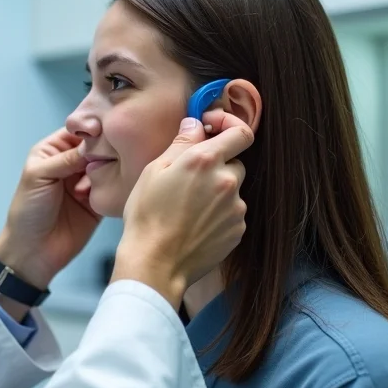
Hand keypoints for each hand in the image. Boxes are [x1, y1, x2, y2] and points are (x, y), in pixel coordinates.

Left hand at [0, 128, 100, 290]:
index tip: (108, 130)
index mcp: (53, 152)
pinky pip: (113, 188)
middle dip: (104, 151)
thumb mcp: (40, 176)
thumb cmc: (27, 211)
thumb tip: (94, 144)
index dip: (92, 130)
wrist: (33, 252)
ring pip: (107, 166)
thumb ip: (66, 158)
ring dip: (108, 170)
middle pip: (96, 148)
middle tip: (109, 156)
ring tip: (100, 180)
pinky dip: (115, 186)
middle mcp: (70, 164)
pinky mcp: (98, 201)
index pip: (78, 132)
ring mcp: (86, 183)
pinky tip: (112, 188)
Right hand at [113, 111, 253, 307]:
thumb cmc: (147, 216)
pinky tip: (196, 224)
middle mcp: (227, 182)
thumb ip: (181, 143)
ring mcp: (236, 208)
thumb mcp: (154, 171)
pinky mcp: (238, 230)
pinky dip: (218, 214)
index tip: (215, 130)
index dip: (230, 126)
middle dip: (217, 166)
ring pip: (232, 190)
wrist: (155, 264)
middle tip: (190, 179)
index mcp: (206, 161)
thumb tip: (196, 124)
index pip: (240, 132)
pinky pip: (232, 213)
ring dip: (217, 192)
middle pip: (235, 163)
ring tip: (189, 208)